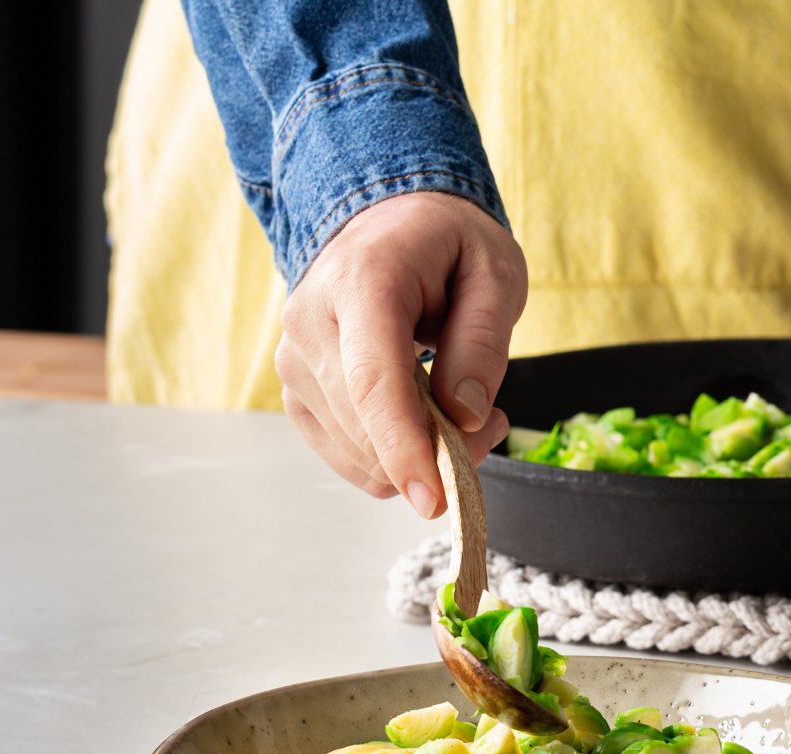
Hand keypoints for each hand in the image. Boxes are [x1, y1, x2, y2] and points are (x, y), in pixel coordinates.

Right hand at [276, 191, 526, 517]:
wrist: (388, 218)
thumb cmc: (446, 242)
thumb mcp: (495, 273)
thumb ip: (483, 343)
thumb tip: (465, 417)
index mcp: (362, 282)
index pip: (373, 381)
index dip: (403, 446)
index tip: (434, 498)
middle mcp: (310, 320)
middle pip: (365, 424)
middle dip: (437, 451)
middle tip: (494, 423)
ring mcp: (294, 359)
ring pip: (358, 451)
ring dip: (419, 453)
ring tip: (463, 406)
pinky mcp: (297, 389)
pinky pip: (347, 454)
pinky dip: (393, 455)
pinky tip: (425, 418)